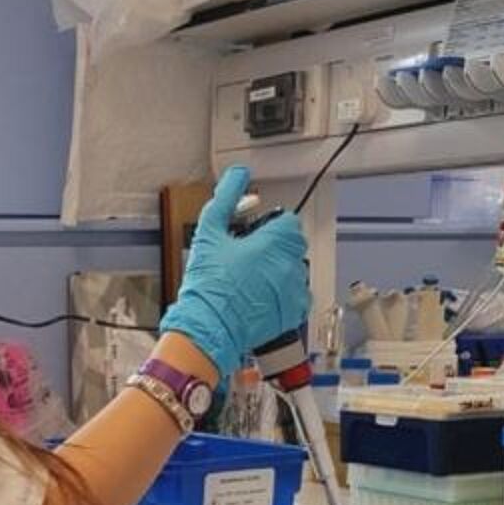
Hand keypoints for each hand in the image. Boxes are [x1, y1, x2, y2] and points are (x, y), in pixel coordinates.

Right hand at [159, 165, 309, 378]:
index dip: (267, 226)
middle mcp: (291, 266)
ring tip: (248, 281)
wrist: (208, 329)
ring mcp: (294, 291)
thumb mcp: (209, 234)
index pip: (287, 221)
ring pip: (293, 270)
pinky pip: (295, 297)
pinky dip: (281, 295)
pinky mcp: (293, 314)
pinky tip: (256, 299)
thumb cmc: (208, 287)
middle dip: (273, 248)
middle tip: (246, 257)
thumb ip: (226, 198)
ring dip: (277, 270)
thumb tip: (237, 175)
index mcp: (276, 243)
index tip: (251, 235)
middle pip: (291, 245)